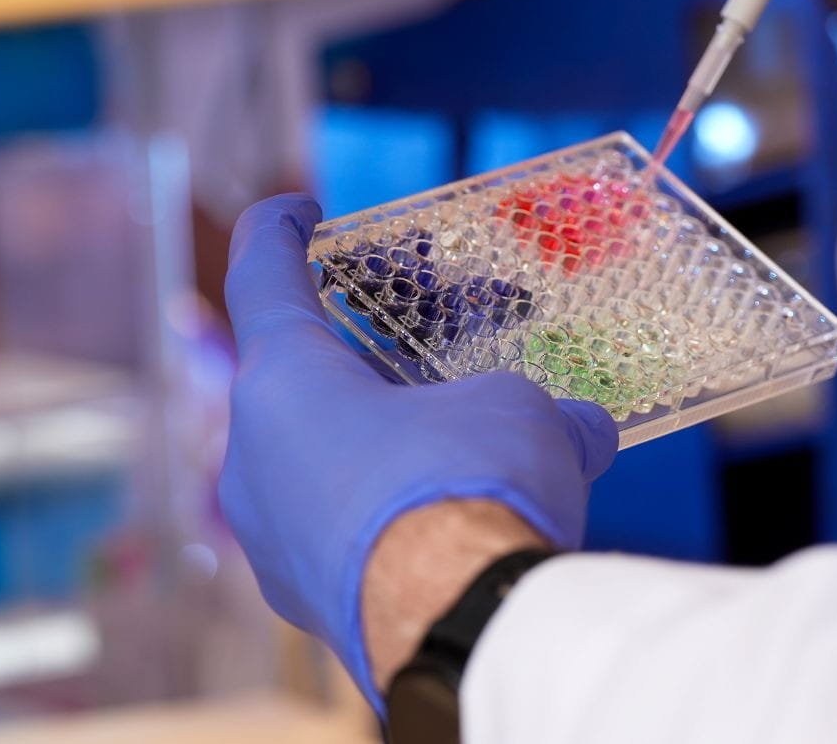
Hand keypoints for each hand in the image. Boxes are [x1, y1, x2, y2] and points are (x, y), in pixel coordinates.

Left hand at [218, 193, 618, 711]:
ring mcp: (267, 534)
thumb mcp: (519, 416)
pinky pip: (333, 531)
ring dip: (377, 446)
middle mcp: (253, 454)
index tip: (298, 209)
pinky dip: (380, 515)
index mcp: (286, 380)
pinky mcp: (299, 596)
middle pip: (299, 380)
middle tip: (424, 362)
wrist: (459, 627)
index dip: (275, 228)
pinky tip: (444, 525)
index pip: (262, 275)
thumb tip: (582, 429)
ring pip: (315, 462)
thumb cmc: (470, 486)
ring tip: (453, 453)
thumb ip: (539, 409)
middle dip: (366, 364)